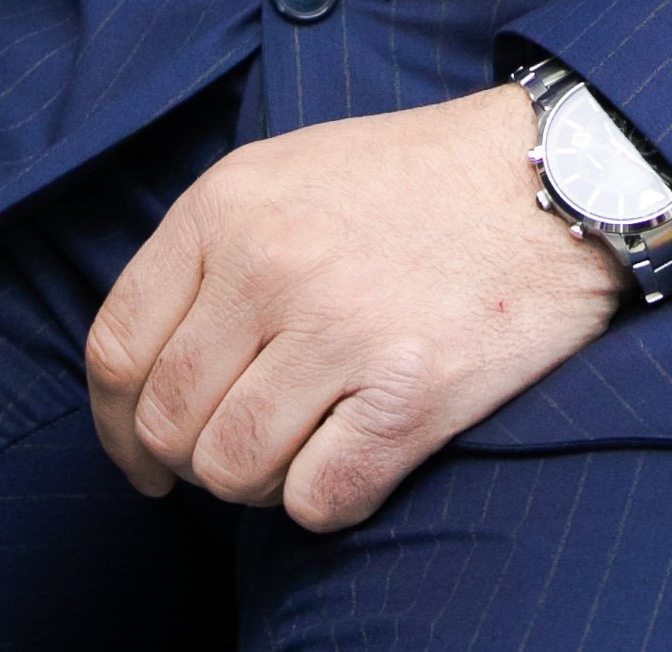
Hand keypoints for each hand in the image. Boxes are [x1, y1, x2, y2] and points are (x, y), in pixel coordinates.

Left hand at [85, 83, 622, 531]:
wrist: (555, 177)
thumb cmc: (418, 181)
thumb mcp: (289, 170)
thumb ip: (212, 251)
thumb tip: (151, 367)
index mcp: (228, 204)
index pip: (116, 347)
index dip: (117, 424)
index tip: (141, 455)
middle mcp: (270, 264)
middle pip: (168, 423)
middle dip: (189, 460)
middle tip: (239, 449)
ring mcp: (339, 328)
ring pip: (232, 472)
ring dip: (261, 480)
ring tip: (307, 441)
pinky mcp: (408, 392)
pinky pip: (316, 502)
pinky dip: (327, 497)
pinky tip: (359, 451)